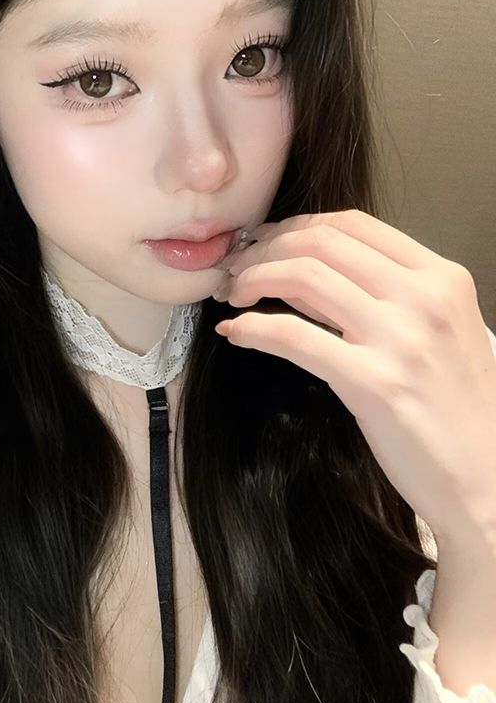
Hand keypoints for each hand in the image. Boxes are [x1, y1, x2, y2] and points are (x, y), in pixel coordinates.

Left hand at [211, 209, 495, 553]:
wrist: (489, 479)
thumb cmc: (459, 410)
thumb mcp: (440, 331)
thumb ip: (388, 295)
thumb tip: (308, 273)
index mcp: (442, 278)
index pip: (353, 223)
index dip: (295, 226)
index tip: (266, 243)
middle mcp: (424, 298)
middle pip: (320, 242)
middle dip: (265, 250)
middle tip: (237, 271)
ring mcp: (400, 339)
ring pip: (302, 276)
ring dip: (252, 280)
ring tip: (233, 296)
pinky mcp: (373, 383)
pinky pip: (293, 337)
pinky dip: (252, 328)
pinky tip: (237, 333)